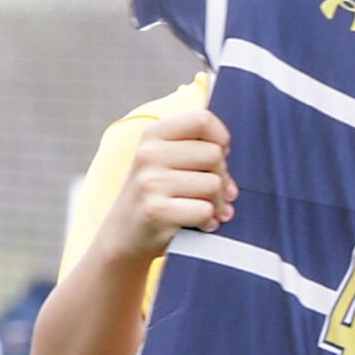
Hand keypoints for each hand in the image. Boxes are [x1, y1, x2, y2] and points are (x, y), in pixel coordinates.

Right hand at [99, 106, 235, 264]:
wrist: (123, 235)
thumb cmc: (157, 195)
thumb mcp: (169, 162)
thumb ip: (201, 153)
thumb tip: (232, 182)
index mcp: (153, 134)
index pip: (202, 119)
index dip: (220, 139)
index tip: (217, 155)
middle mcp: (148, 153)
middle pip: (214, 154)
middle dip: (221, 176)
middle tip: (210, 191)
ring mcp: (149, 182)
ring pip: (214, 184)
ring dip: (217, 202)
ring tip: (204, 209)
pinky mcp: (155, 210)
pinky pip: (205, 210)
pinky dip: (209, 221)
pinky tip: (198, 224)